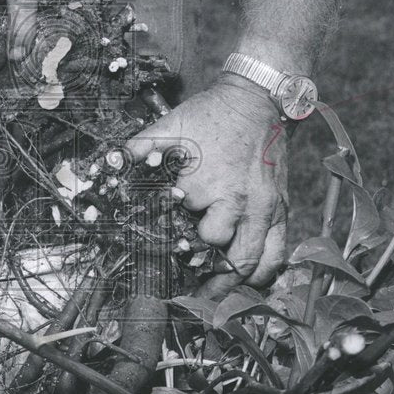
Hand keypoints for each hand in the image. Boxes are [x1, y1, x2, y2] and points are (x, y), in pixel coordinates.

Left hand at [125, 74, 288, 295]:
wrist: (257, 100)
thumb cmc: (210, 115)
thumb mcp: (169, 126)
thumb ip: (139, 148)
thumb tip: (111, 164)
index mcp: (209, 183)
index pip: (193, 234)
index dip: (178, 247)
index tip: (168, 255)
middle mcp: (239, 200)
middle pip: (222, 254)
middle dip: (205, 269)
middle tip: (189, 281)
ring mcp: (265, 207)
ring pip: (251, 263)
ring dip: (232, 282)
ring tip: (214, 293)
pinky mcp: (282, 209)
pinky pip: (277, 253)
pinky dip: (264, 273)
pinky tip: (247, 281)